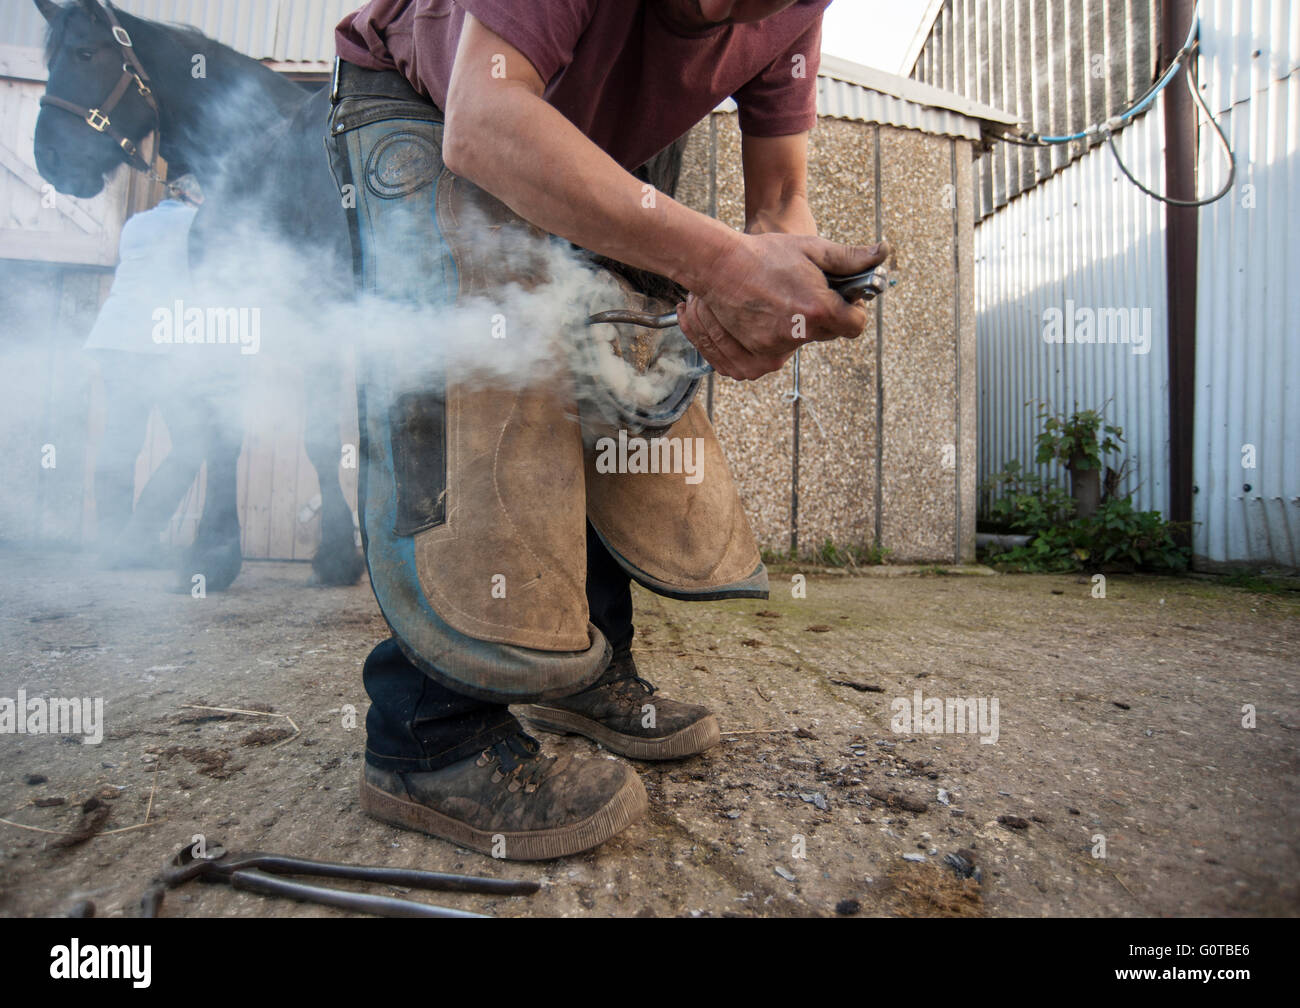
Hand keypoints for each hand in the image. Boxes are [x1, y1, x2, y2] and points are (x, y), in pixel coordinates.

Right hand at [676, 234, 889, 379]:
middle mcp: (799, 334)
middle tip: (808, 292)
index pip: (855, 326)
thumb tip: (881, 253)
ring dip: (800, 325)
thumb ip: (850, 258)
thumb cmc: (767, 254)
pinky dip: (778, 335)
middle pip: (829, 333)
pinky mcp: (757, 352)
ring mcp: (775, 347)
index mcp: (818, 310)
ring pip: (803, 341)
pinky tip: (768, 312)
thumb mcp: (812, 249)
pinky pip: (780, 350)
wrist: (720, 266)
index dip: (853, 311)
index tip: (843, 300)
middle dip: (825, 316)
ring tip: (783, 299)